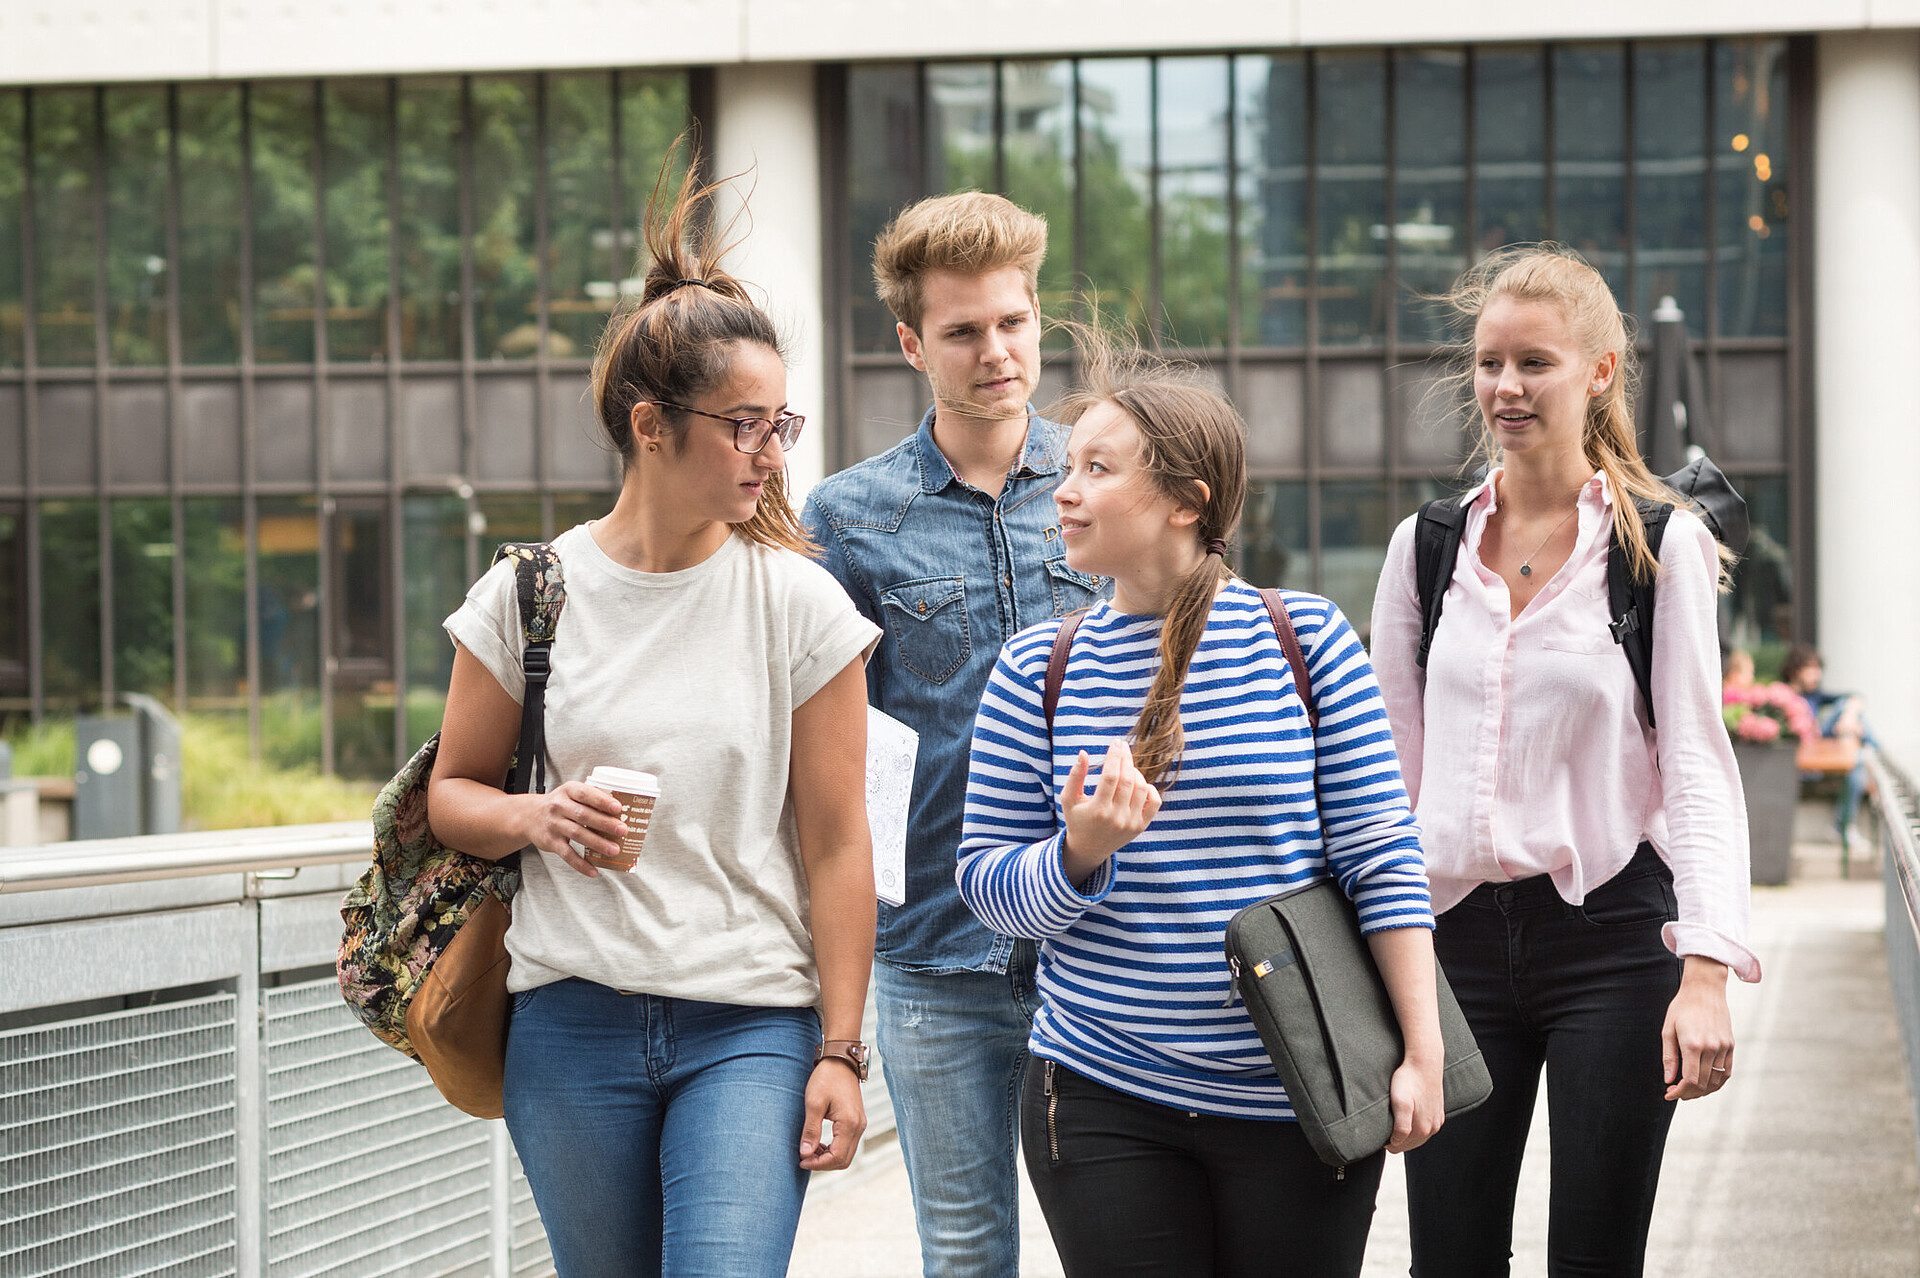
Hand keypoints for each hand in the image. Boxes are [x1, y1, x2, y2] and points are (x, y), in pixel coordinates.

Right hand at [520, 781, 626, 877]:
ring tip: (614, 850)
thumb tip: (623, 810)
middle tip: (623, 831)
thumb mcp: (572, 794)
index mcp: (568, 790)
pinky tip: (594, 870)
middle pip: (584, 815)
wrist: (529, 816)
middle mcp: (559, 806)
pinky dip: (581, 864)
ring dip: (598, 843)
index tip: (618, 808)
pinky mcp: (551, 842)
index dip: (602, 801)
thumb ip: (592, 798)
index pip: (586, 794)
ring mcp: (554, 824)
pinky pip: (567, 854)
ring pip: (578, 834)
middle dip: (605, 824)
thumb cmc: (561, 804)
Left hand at [799, 1060, 866, 1170]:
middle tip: (804, 1158)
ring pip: (846, 1154)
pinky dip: (834, 1149)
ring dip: (828, 1158)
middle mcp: (859, 1126)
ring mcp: (860, 1124)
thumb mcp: (814, 1103)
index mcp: (849, 1124)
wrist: (840, 1061)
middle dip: (823, 1164)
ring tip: (809, 1151)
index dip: (818, 1164)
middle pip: (844, 1160)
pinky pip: (847, 1144)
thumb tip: (805, 1154)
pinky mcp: (856, 1121)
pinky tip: (819, 1144)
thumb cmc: (826, 1078)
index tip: (802, 1160)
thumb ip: (810, 1130)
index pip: (836, 1157)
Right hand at [1060, 738, 1161, 883]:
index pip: (1110, 776)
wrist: (1089, 848)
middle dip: (1126, 758)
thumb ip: (1075, 776)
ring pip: (1141, 788)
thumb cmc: (1077, 819)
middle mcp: (1116, 817)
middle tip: (1123, 746)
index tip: (1115, 743)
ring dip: (1135, 772)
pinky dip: (1150, 789)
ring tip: (1126, 766)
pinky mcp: (1140, 826)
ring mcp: (1131, 823)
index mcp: (1098, 810)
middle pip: (1127, 780)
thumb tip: (1084, 753)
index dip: (1114, 756)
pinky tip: (1140, 783)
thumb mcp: (1069, 799)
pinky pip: (1154, 803)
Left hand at [1385, 1052, 1445, 1153]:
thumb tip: (1396, 1142)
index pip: (1399, 1147)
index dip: (1387, 1142)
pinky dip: (1416, 1127)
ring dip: (1406, 1135)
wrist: (1425, 1062)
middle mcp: (1432, 1128)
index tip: (1378, 1134)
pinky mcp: (1439, 1113)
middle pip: (1409, 1144)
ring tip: (1393, 1125)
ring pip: (1418, 1137)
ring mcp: (1437, 1121)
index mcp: (1422, 1129)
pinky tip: (1409, 1120)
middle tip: (1384, 1130)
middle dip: (1397, 1140)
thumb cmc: (1409, 1079)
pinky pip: (1426, 1127)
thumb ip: (1401, 1126)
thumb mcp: (1400, 1103)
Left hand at [1663, 956, 1733, 1099]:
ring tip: (1689, 1090)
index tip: (1669, 1094)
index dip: (1679, 1092)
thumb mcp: (1668, 1030)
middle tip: (1676, 1092)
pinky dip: (1717, 1082)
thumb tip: (1668, 1080)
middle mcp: (1711, 1048)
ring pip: (1716, 1080)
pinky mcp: (1731, 1045)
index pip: (1690, 1080)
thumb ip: (1669, 1057)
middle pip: (1703, 1083)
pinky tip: (1706, 1084)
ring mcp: (1724, 1047)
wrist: (1705, 989)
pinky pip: (1727, 1072)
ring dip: (1703, 1090)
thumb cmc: (1682, 1007)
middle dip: (1688, 1093)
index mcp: (1693, 1044)